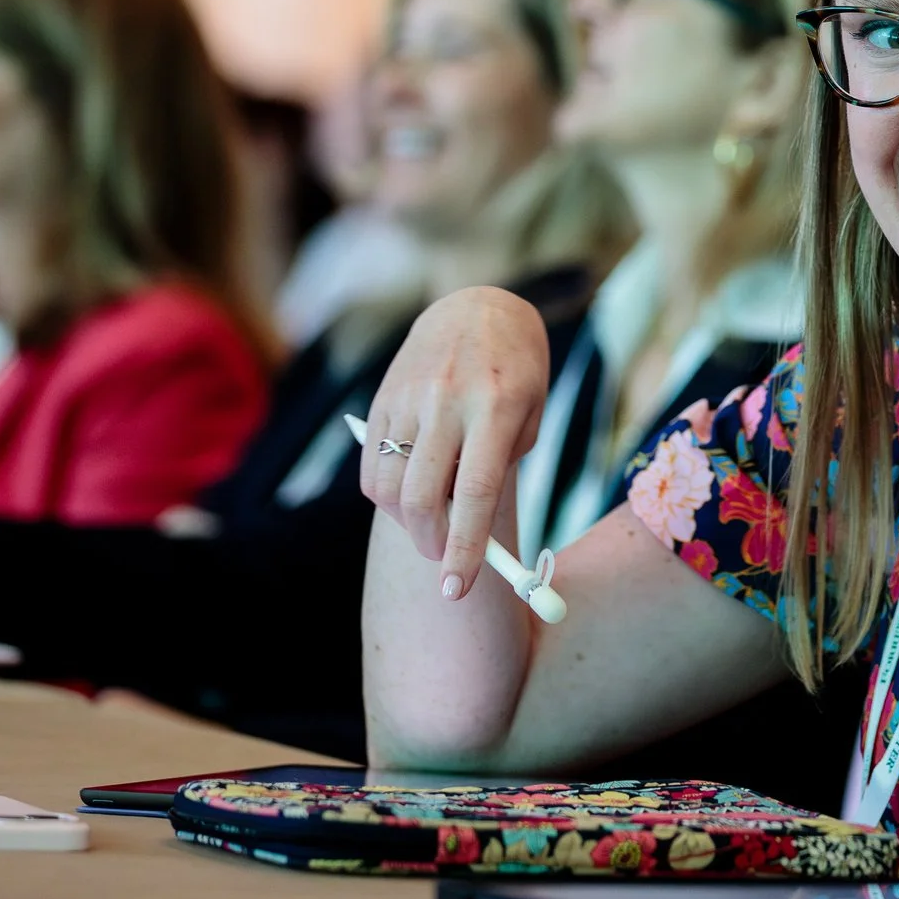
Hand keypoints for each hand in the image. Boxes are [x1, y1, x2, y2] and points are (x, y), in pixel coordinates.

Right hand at [359, 286, 549, 599]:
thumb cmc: (516, 373)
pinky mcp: (383, 397)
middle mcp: (447, 401)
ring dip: (404, 520)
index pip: (475, 493)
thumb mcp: (528, 415)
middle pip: (422, 496)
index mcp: (496, 406)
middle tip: (442, 561)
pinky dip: (384, 493)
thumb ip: (498, 467)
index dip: (466, 549)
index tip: (458, 589)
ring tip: (428, 519)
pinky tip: (407, 491)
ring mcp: (409, 397)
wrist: (478, 309)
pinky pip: (371, 463)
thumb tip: (466, 528)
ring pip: (387, 485)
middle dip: (431, 543)